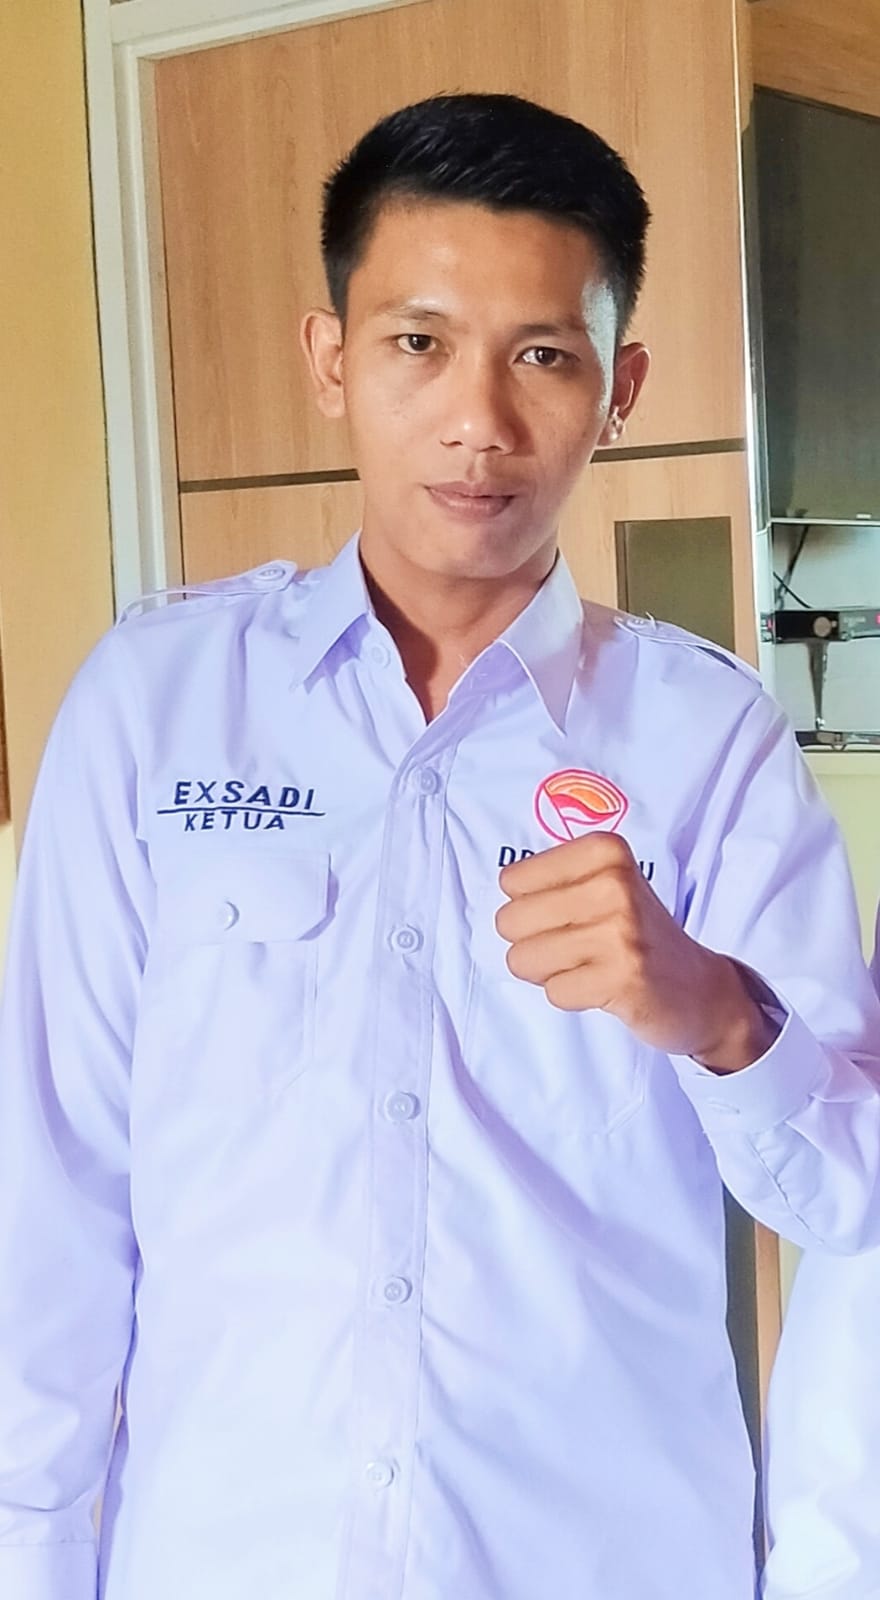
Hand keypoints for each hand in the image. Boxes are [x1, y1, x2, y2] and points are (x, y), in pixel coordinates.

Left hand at [496, 834, 776, 1073]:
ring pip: (524, 959)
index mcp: (605, 851)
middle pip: (509, 921)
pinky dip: (571, 996)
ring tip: (589, 966)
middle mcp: (614, 884)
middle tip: (577, 947)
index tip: (571, 913)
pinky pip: (554, 991)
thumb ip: (553, 879)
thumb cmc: (637, 933)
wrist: (700, 990)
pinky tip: (603, 987)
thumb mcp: (606, 884)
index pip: (512, 880)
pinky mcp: (623, 977)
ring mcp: (620, 931)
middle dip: (532, 942)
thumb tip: (502, 894)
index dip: (529, 906)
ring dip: (549, 972)